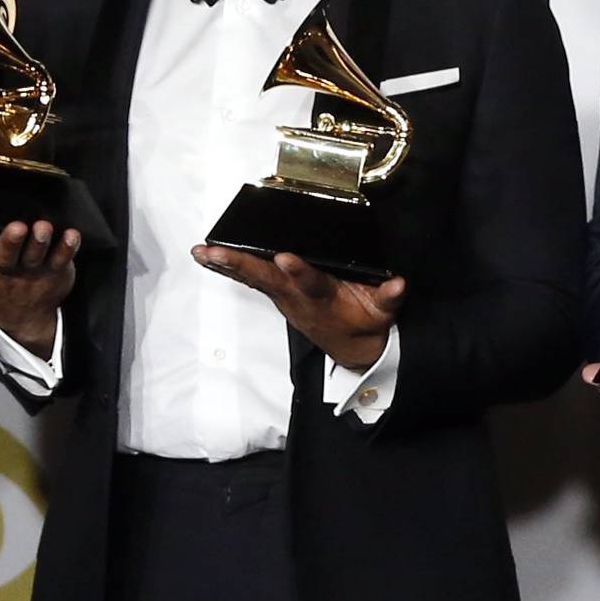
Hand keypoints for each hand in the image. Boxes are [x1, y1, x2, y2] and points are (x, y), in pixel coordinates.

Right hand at [0, 220, 79, 356]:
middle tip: (16, 227)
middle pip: (5, 256)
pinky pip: (64, 259)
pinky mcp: (56, 271)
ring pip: (37, 256)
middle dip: (9, 242)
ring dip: (41, 242)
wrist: (25, 317)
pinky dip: (69, 248)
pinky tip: (72, 233)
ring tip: (43, 227)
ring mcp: (32, 272)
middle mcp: (4, 270)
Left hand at [192, 245, 403, 368]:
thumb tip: (398, 284)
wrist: (352, 349)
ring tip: (200, 252)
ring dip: (225, 265)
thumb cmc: (365, 323)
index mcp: (324, 298)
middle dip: (240, 265)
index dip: (299, 273)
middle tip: (213, 253)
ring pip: (252, 277)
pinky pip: (249, 278)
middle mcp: (297, 298)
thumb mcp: (384, 314)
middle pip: (266, 279)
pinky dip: (228, 267)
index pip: (311, 284)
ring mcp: (283, 297)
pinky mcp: (277, 293)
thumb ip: (389, 298)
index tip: (286, 259)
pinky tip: (208, 255)